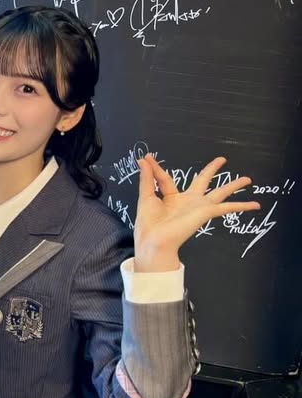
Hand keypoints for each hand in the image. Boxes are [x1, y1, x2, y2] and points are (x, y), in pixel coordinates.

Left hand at [133, 155, 260, 270]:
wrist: (154, 240)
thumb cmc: (148, 223)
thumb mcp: (146, 196)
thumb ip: (147, 177)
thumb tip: (143, 159)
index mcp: (171, 198)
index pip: (166, 179)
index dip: (156, 168)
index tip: (148, 157)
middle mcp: (187, 201)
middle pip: (203, 180)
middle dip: (212, 170)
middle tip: (221, 160)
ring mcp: (198, 207)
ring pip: (221, 192)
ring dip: (234, 186)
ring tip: (247, 179)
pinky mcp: (206, 212)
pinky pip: (227, 207)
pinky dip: (241, 206)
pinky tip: (254, 204)